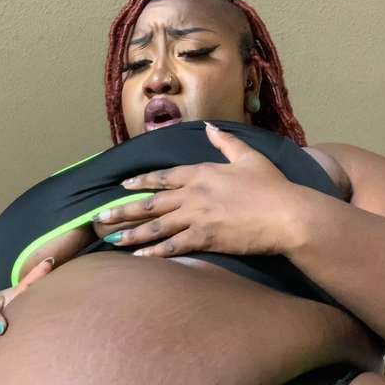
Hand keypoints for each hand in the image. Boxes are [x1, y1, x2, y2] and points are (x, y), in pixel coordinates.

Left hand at [92, 123, 299, 257]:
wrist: (285, 214)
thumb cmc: (272, 186)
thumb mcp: (249, 157)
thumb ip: (226, 142)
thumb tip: (210, 127)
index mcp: (202, 172)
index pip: (163, 176)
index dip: (140, 182)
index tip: (122, 186)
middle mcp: (193, 193)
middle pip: (150, 202)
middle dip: (122, 210)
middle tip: (99, 218)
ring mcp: (196, 217)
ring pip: (155, 226)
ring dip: (131, 234)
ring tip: (111, 240)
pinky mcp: (204, 238)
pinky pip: (172, 246)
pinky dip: (154, 252)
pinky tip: (138, 257)